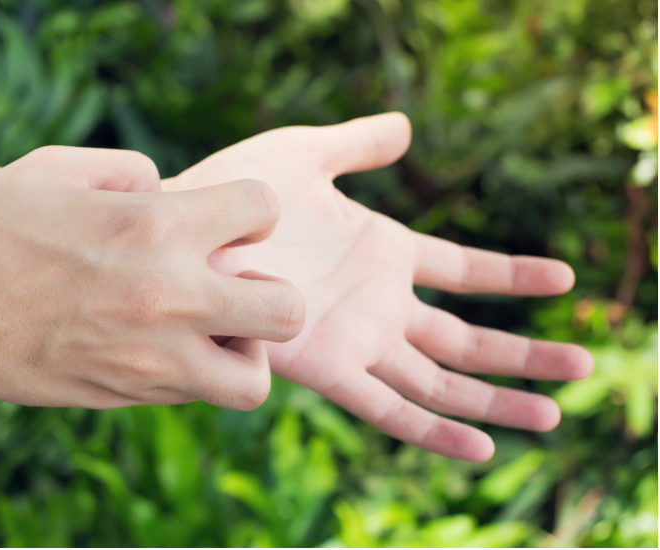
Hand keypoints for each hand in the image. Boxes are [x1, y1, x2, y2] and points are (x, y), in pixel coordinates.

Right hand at [0, 146, 305, 410]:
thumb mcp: (53, 167)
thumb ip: (129, 169)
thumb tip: (167, 191)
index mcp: (156, 226)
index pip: (265, 210)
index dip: (251, 210)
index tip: (221, 220)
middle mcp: (169, 297)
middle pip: (289, 309)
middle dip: (273, 292)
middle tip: (231, 284)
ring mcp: (154, 359)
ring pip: (255, 380)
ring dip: (247, 352)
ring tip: (210, 331)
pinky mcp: (131, 396)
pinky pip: (198, 395)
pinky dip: (198, 373)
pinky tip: (162, 346)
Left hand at [164, 114, 593, 460]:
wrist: (181, 232)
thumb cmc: (233, 193)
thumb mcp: (306, 157)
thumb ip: (356, 145)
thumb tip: (406, 126)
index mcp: (382, 255)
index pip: (464, 273)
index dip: (512, 277)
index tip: (563, 280)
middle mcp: (378, 306)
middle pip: (465, 341)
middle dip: (523, 355)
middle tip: (584, 366)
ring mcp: (357, 340)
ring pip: (440, 382)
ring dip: (496, 400)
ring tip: (555, 414)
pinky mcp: (326, 368)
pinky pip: (387, 408)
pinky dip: (432, 431)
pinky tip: (480, 447)